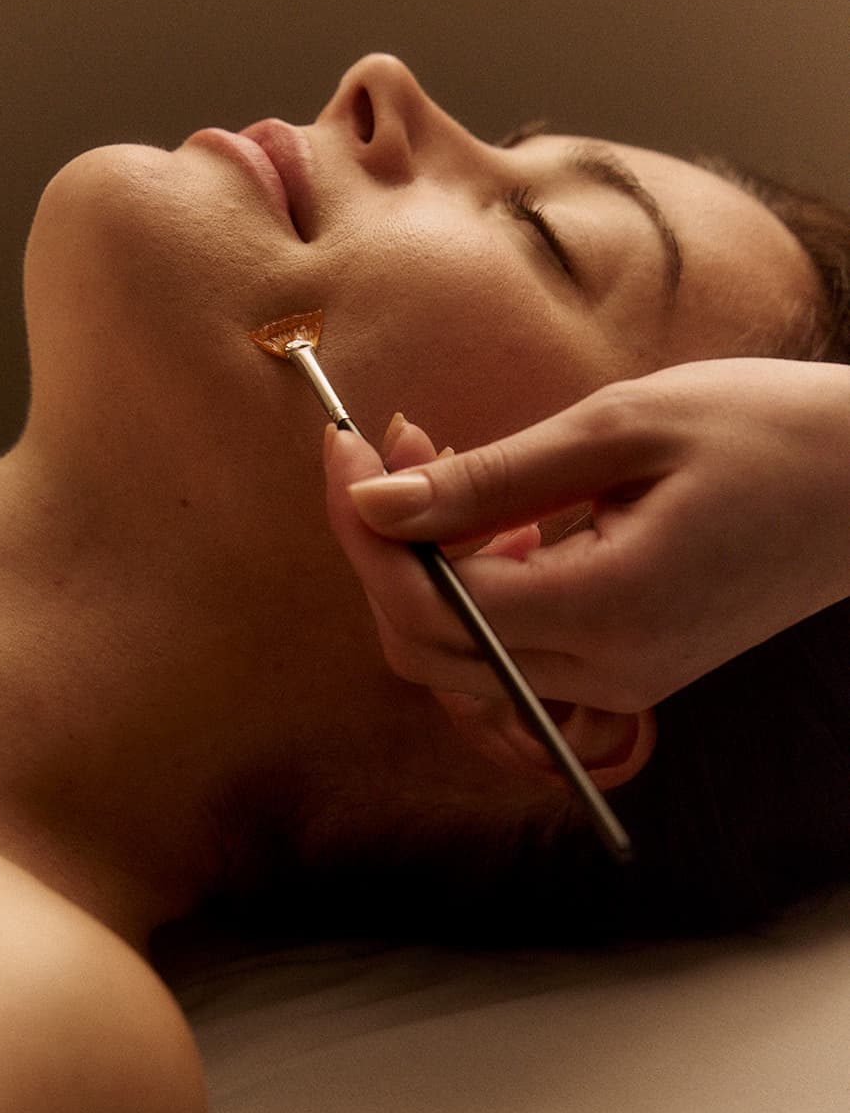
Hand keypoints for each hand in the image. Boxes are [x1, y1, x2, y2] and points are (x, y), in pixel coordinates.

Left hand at [324, 358, 849, 712]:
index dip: (366, 532)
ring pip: (459, 656)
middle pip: (427, 647)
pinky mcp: (624, 669)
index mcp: (605, 613)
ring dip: (423, 566)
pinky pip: (510, 650)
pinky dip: (475, 586)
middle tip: (382, 447)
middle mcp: (604, 674)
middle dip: (381, 550)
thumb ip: (486, 480)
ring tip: (434, 460)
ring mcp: (616, 682)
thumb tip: (375, 501)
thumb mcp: (618, 430)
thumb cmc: (766, 432)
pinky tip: (493, 515)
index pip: (431, 604)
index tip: (345, 448)